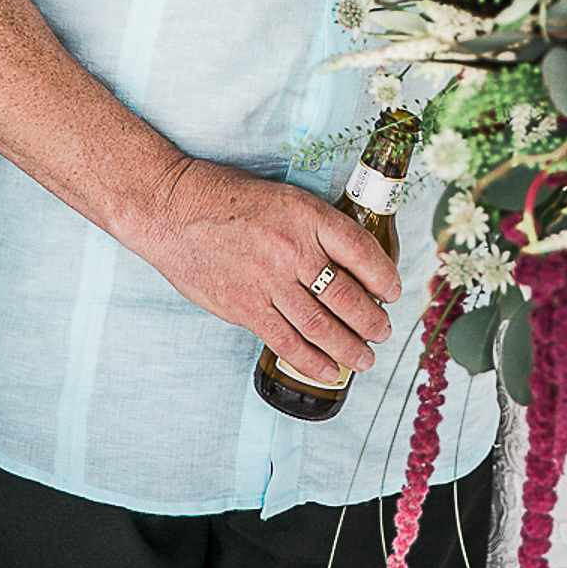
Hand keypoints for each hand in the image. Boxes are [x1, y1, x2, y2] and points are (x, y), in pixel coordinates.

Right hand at [140, 156, 399, 383]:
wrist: (174, 209)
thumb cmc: (228, 198)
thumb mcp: (282, 197)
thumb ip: (313, 227)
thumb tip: (346, 260)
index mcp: (307, 215)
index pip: (361, 250)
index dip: (385, 275)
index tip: (393, 291)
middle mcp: (292, 249)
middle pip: (346, 295)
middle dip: (372, 320)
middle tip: (384, 330)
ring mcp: (268, 281)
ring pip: (321, 325)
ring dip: (349, 347)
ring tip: (365, 358)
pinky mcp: (244, 307)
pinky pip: (287, 342)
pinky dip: (312, 361)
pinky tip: (328, 370)